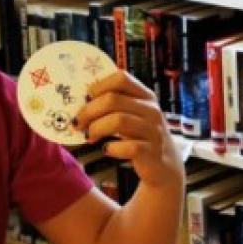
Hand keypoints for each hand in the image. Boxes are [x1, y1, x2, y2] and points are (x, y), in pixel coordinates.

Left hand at [77, 71, 182, 187]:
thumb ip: (115, 105)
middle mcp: (151, 110)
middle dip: (89, 111)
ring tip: (88, 136)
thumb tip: (81, 100)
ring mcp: (153, 131)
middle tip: (78, 123)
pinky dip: (112, 148)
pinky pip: (128, 146)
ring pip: (118, 120)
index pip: (121, 78)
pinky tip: (106, 150)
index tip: (86, 98)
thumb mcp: (134, 115)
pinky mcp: (152, 152)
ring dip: (96, 128)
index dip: (99, 86)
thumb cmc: (140, 136)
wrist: (164, 165)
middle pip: (113, 100)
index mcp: (145, 96)